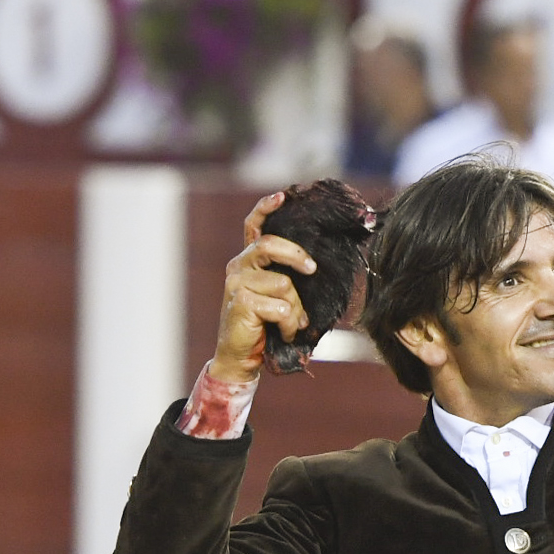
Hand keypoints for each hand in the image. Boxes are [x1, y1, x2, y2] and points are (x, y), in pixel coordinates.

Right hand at [208, 191, 315, 386]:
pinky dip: (289, 324)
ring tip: (291, 324)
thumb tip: (315, 266)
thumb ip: (287, 278)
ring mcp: (237, 284)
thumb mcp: (276, 296)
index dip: (266, 208)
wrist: (240, 357)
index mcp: (248, 261)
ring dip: (296, 309)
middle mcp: (239, 267)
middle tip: (312, 269)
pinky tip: (283, 332)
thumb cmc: (264, 326)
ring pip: (284, 285)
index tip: (282, 196)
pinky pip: (281, 307)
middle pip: (270, 245)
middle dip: (297, 256)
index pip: (254, 227)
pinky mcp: (241, 302)